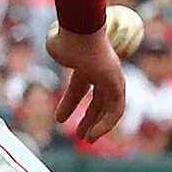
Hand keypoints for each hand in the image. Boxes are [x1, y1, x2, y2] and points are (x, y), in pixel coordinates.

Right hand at [46, 24, 126, 142]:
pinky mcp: (118, 85)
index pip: (80, 87)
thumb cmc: (65, 37)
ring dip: (99, 125)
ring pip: (109, 108)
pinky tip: (94, 134)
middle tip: (81, 135)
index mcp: (85, 63)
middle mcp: (101, 71)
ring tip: (88, 140)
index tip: (59, 119)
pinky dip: (105, 124)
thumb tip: (53, 44)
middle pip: (97, 99)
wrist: (80, 31)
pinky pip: (115, 110)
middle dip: (89, 118)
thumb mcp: (56, 44)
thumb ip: (56, 46)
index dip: (69, 104)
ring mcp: (112, 78)